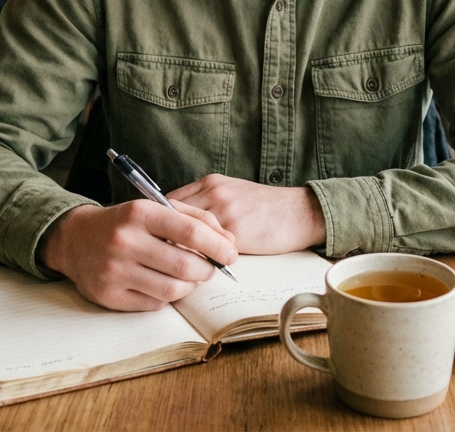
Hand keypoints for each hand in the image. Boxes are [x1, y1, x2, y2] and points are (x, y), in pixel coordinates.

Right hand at [37, 200, 236, 310]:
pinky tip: (164, 283)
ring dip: (190, 286)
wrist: (75, 239)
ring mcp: (114, 271)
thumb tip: (229, 242)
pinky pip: (154, 304)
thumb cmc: (126, 222)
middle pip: (184, 265)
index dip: (218, 245)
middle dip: (208, 269)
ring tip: (191, 276)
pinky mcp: (108, 296)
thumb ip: (194, 219)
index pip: (190, 231)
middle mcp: (124, 241)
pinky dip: (167, 297)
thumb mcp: (155, 208)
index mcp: (139, 213)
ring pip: (172, 290)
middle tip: (212, 268)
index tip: (232, 254)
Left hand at [168, 175, 325, 254]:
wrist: (300, 211)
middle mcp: (213, 193)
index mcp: (210, 183)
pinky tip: (197, 271)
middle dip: (162, 239)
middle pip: (171, 218)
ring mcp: (224, 212)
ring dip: (178, 253)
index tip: (154, 239)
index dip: (157, 223)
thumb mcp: (233, 193)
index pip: (168, 202)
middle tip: (158, 257)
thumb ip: (207, 203)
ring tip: (176, 267)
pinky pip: (206, 250)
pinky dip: (198, 261)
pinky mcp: (236, 232)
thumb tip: (178, 225)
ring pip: (185, 235)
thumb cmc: (267, 207)